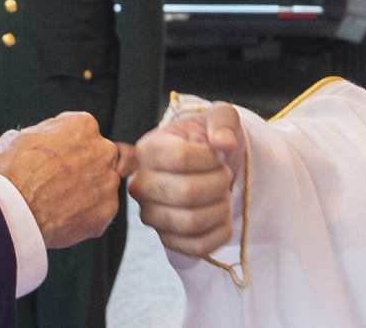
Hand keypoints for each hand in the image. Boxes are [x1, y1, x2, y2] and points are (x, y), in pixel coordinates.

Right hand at [0, 112, 124, 248]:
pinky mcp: (108, 210)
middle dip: (83, 169)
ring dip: (86, 193)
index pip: (81, 132)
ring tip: (59, 205)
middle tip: (58, 184)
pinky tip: (64, 219)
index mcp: (83, 125)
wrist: (13, 211)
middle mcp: (103, 149)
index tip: (54, 160)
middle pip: (98, 157)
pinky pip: (101, 212)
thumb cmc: (11, 174)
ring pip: (102, 185)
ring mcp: (108, 181)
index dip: (65, 148)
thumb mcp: (16, 139)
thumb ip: (37, 136)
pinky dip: (86, 217)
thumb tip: (33, 140)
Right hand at [129, 102, 241, 257]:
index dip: (210, 158)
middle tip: (223, 174)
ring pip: (192, 222)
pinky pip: (197, 247)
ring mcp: (151, 215)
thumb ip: (222, 121)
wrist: (209, 166)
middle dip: (218, 183)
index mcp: (148, 149)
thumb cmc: (208, 139)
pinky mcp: (167, 240)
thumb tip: (224, 142)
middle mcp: (141, 184)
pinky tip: (221, 215)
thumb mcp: (218, 118)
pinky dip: (220, 231)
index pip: (180, 158)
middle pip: (186, 193)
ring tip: (222, 193)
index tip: (217, 153)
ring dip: (220, 207)